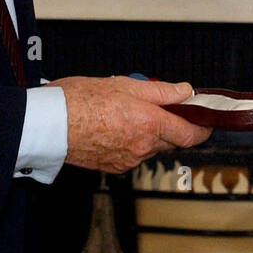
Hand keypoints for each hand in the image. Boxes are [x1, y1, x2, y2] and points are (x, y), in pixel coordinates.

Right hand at [49, 76, 210, 172]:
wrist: (47, 125)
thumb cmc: (78, 101)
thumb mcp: (123, 84)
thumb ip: (159, 91)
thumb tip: (184, 92)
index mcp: (149, 124)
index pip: (191, 134)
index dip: (202, 127)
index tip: (205, 119)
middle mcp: (142, 147)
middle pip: (171, 140)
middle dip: (169, 124)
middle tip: (153, 104)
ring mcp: (128, 160)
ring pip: (150, 147)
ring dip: (147, 132)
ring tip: (123, 112)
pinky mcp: (113, 167)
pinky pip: (132, 155)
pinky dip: (129, 142)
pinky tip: (112, 127)